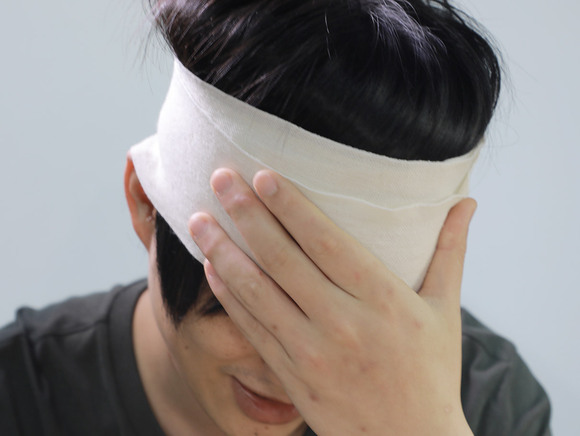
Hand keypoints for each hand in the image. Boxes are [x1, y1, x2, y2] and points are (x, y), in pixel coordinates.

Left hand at [188, 168, 475, 435]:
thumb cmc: (430, 373)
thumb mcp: (445, 310)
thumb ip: (450, 251)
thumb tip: (467, 203)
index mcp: (382, 299)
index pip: (325, 241)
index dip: (290, 206)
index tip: (263, 175)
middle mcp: (343, 323)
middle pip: (283, 259)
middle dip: (247, 214)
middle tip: (220, 179)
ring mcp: (312, 352)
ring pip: (257, 292)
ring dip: (223, 251)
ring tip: (199, 219)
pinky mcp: (292, 376)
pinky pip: (252, 328)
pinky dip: (229, 296)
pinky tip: (211, 267)